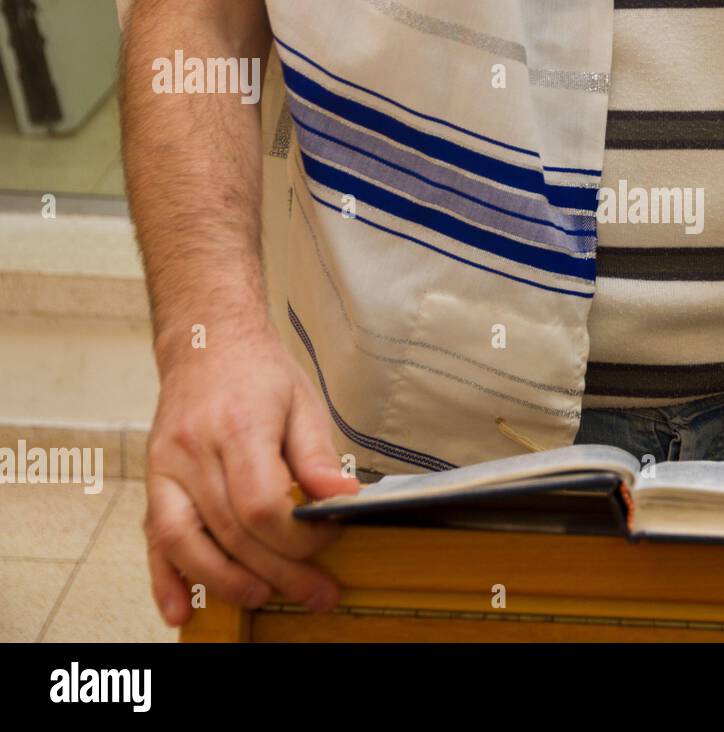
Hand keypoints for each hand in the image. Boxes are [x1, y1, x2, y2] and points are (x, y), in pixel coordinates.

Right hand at [144, 323, 358, 625]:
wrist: (206, 343)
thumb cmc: (258, 373)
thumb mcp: (304, 402)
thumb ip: (319, 456)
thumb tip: (341, 500)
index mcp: (238, 427)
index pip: (261, 504)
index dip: (297, 535)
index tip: (327, 537)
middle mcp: (194, 450)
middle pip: (231, 530)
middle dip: (278, 571)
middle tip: (315, 594)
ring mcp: (166, 467)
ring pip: (185, 541)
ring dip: (225, 581)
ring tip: (264, 598)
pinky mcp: (153, 480)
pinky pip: (153, 538)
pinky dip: (165, 578)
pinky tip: (179, 610)